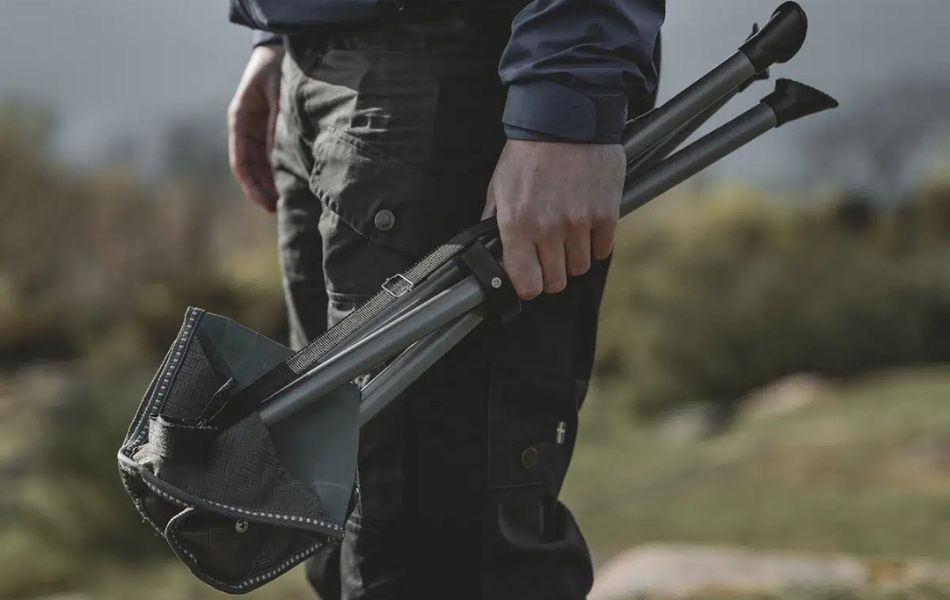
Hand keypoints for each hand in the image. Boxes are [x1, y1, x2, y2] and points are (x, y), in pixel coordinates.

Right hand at [228, 44, 283, 211]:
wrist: (285, 45)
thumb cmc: (279, 65)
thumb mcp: (278, 93)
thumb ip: (278, 123)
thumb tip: (279, 156)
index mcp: (241, 119)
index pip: (241, 162)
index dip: (253, 185)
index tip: (267, 203)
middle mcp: (248, 128)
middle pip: (253, 169)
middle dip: (265, 191)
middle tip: (282, 210)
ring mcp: (262, 130)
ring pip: (265, 165)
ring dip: (274, 184)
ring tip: (290, 203)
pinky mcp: (277, 129)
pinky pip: (277, 156)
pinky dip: (283, 170)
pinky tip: (296, 182)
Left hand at [484, 140, 623, 299]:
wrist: (564, 117)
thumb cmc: (528, 152)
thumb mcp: (499, 186)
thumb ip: (494, 221)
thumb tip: (490, 247)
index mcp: (518, 225)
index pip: (527, 284)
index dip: (528, 286)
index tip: (530, 278)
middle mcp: (549, 229)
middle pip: (556, 282)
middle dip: (551, 273)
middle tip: (550, 257)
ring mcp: (580, 222)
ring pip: (580, 267)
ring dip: (573, 257)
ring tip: (568, 236)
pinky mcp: (606, 213)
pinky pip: (603, 249)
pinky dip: (595, 243)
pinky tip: (587, 226)